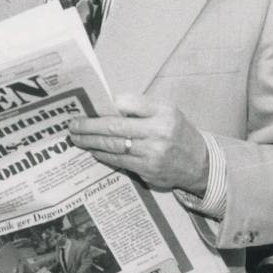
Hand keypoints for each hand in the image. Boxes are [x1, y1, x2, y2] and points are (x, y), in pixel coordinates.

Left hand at [69, 92, 209, 192]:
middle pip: (114, 127)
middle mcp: (159, 132)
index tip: (89, 105)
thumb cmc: (176, 132)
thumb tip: (107, 104)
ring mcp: (153, 153)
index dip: (107, 104)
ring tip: (76, 138)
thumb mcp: (166, 111)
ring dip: (90, 142)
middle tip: (73, 125)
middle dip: (89, 126)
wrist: (199, 163)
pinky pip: (118, 161)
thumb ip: (140, 106)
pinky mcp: (147, 170)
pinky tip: (93, 150)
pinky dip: (102, 155)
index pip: (128, 102)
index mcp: (163, 112)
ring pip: (113, 146)